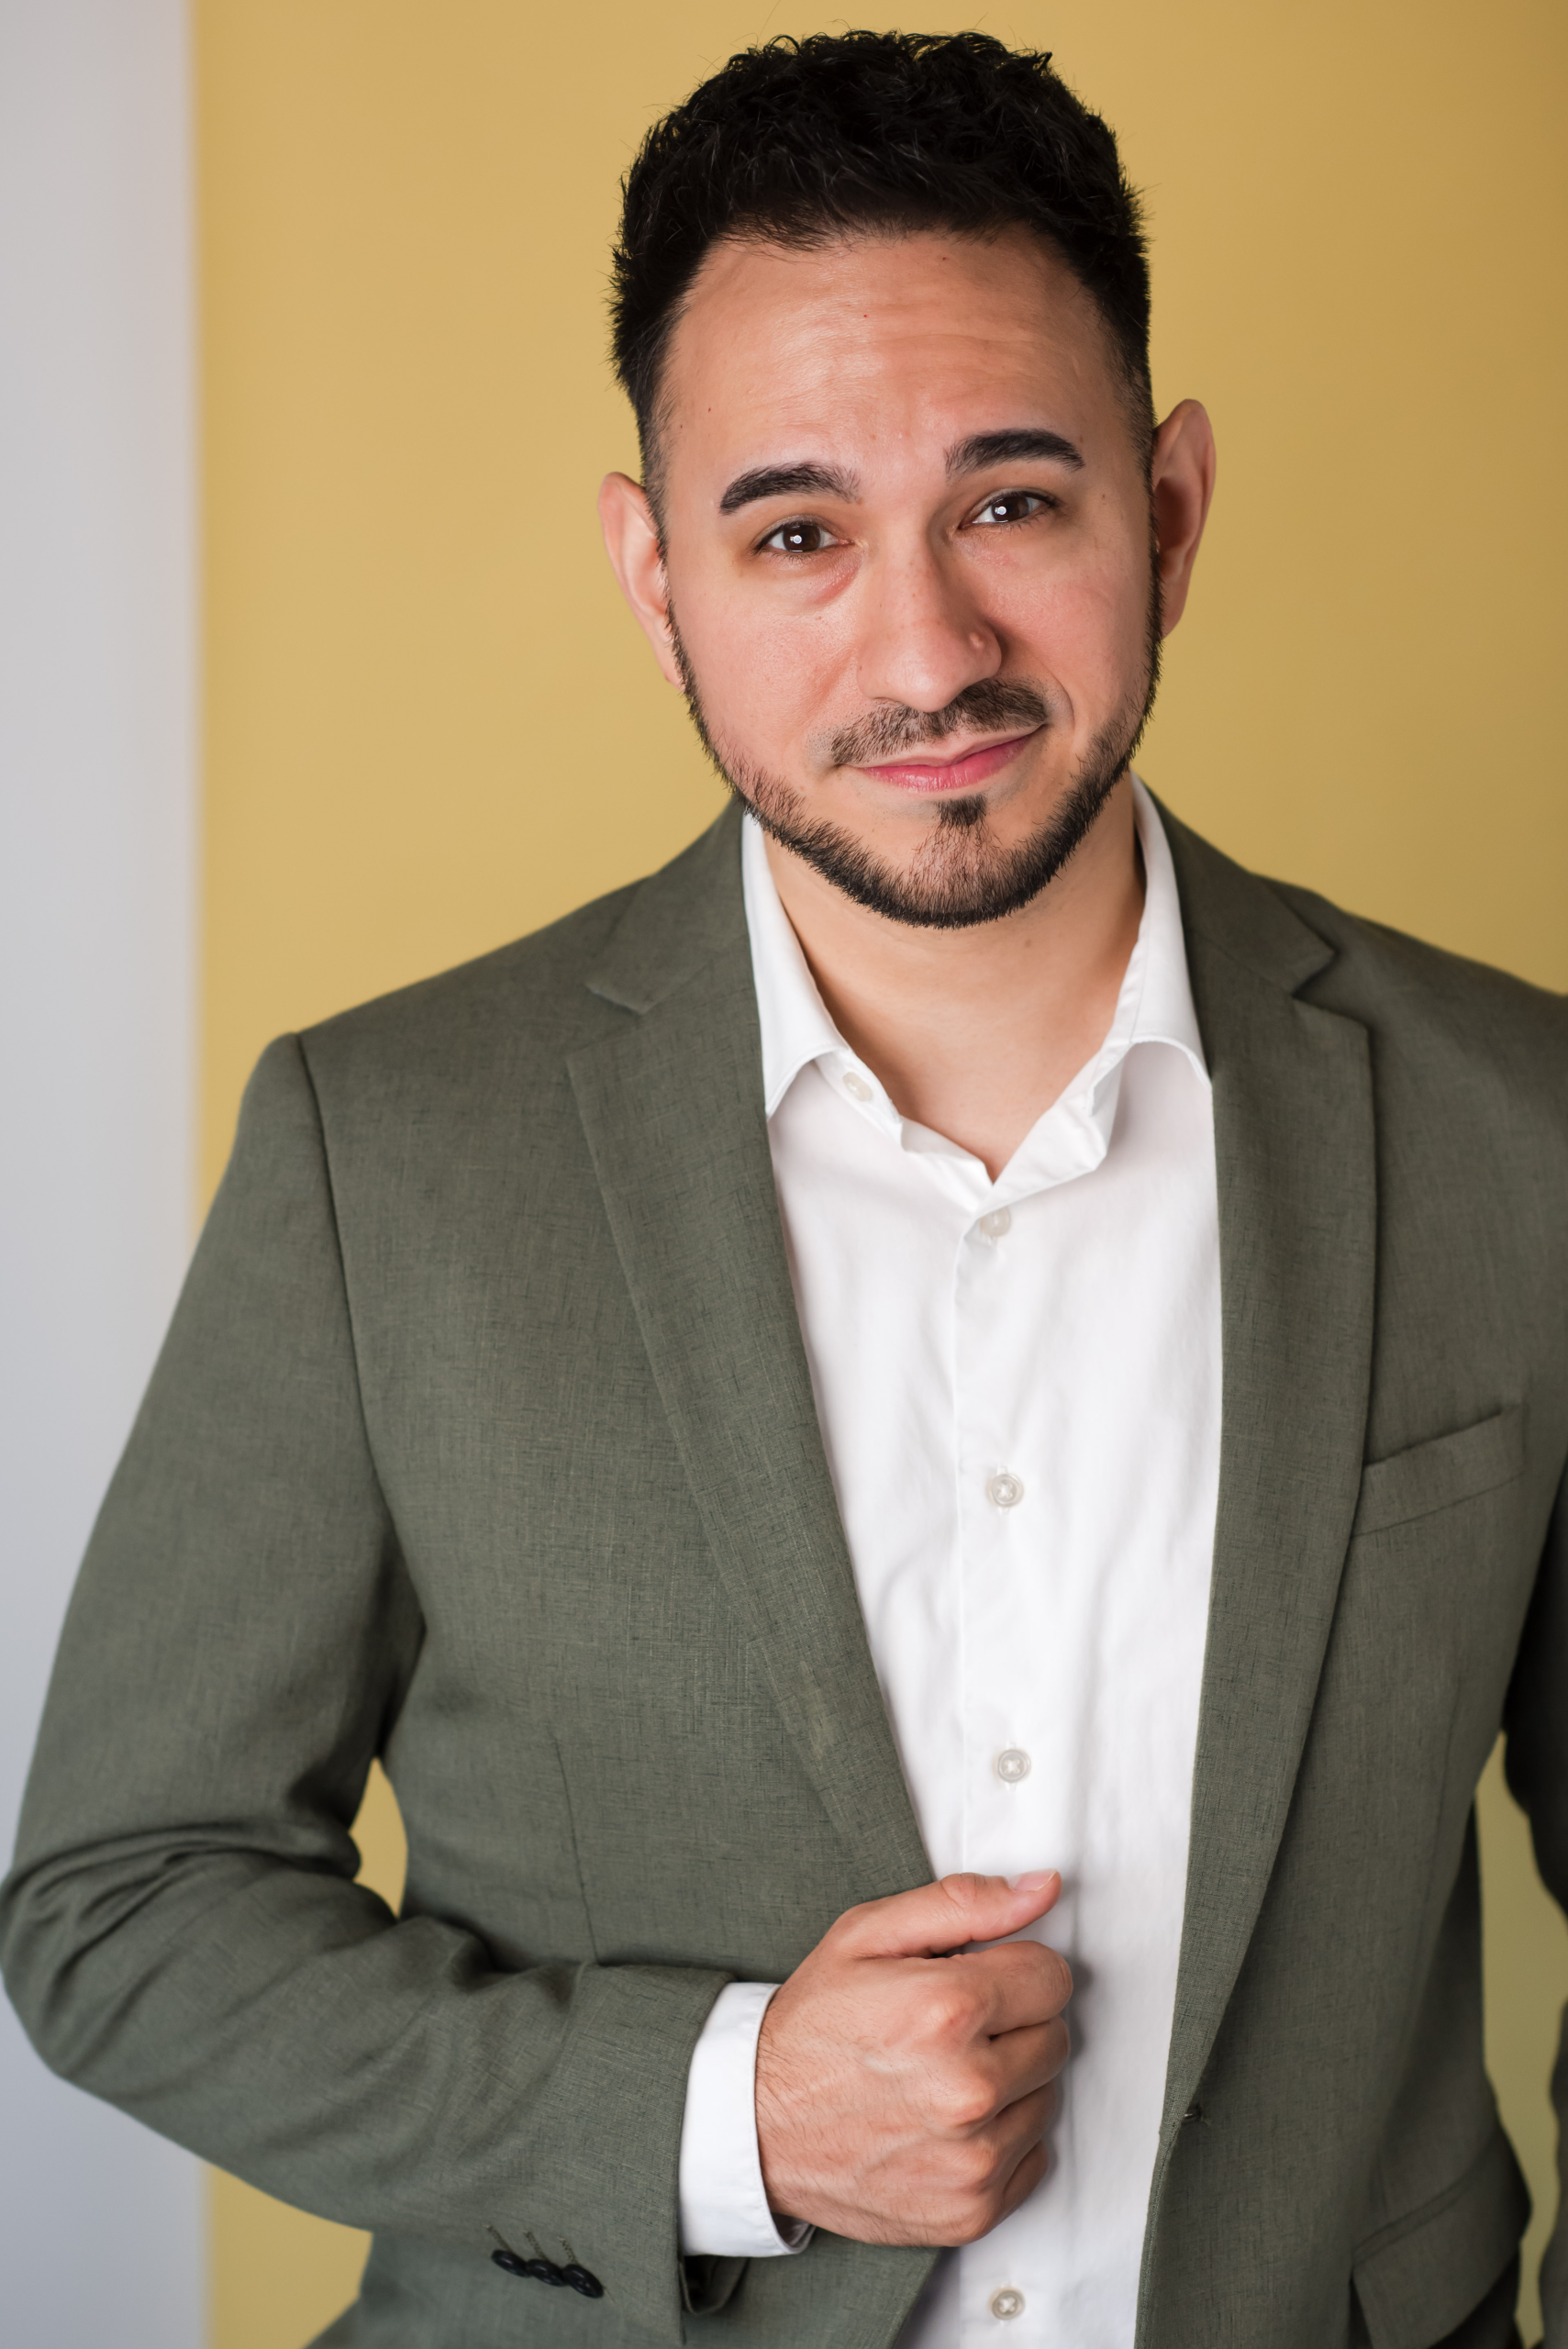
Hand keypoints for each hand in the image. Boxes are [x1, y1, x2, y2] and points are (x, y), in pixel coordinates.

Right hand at [754, 1871, 1069, 2245]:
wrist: (755, 2127)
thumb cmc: (813, 2025)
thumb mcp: (867, 1935)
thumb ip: (964, 1904)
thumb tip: (1044, 1888)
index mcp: (948, 2009)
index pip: (1053, 1976)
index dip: (1013, 1971)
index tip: (974, 1982)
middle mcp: (969, 2089)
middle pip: (1055, 2038)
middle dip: (1012, 2025)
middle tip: (951, 2031)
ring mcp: (972, 2159)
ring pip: (1046, 2099)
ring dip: (1009, 2085)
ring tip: (943, 2078)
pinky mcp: (971, 2212)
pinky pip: (1033, 2159)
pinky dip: (1001, 2141)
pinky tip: (947, 2126)